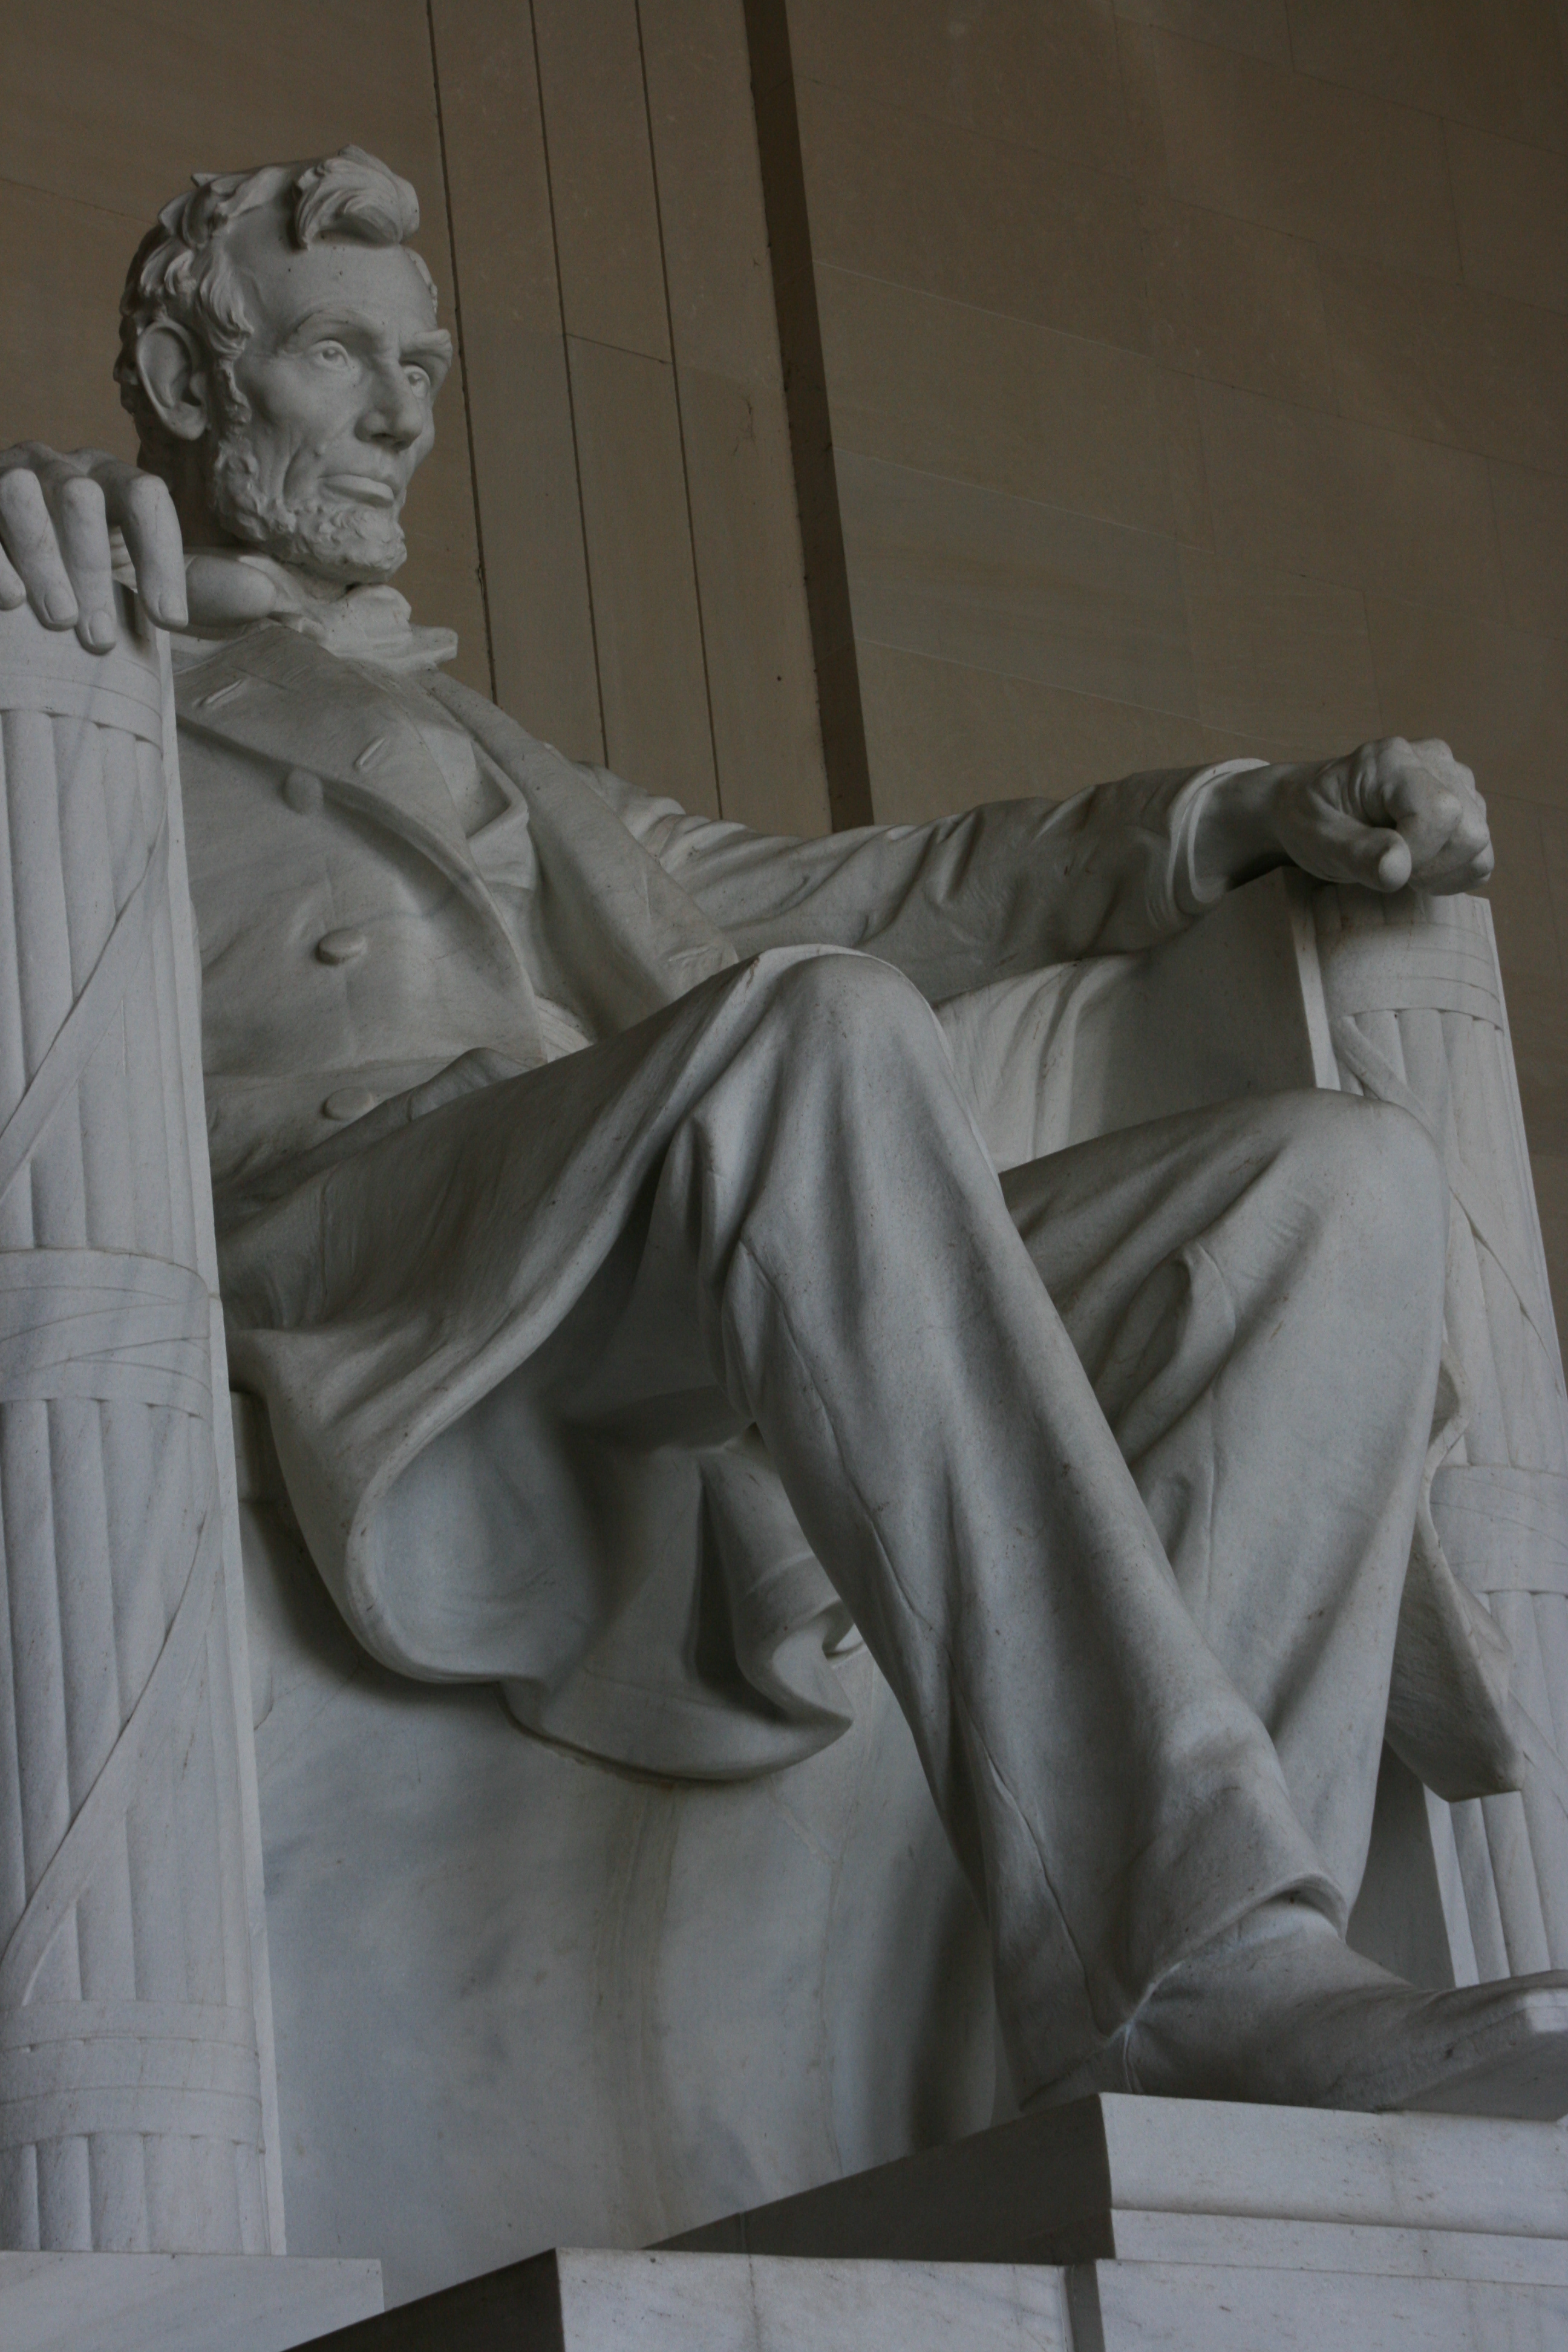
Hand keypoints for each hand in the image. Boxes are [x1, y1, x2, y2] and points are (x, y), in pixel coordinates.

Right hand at [0, 443, 186, 649]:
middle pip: (82, 496)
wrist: (27, 570)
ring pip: (20, 496)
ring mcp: (8, 478)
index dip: (161, 556)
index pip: (146, 496)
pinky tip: (7, 600)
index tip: (168, 620)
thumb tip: (264, 596)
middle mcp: (61, 469)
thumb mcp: (151, 578)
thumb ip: (202, 587)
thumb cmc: (98, 573)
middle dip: (92, 568)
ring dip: (41, 557)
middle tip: (100, 638)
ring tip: (60, 619)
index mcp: (114, 480)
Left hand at [1272, 738, 1491, 894]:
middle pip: (1470, 831)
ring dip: (1441, 872)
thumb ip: (1356, 852)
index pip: (1441, 812)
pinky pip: (1481, 855)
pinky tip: (1418, 866)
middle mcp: (1434, 761)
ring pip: (1479, 844)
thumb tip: (1398, 868)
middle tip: (1386, 867)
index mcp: (1393, 760)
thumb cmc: (1308, 818)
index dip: (1418, 852)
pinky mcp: (1465, 803)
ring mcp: (1455, 780)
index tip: (1379, 864)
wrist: (1307, 806)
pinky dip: (1453, 873)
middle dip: (1430, 866)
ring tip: (1399, 863)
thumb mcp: (1315, 838)